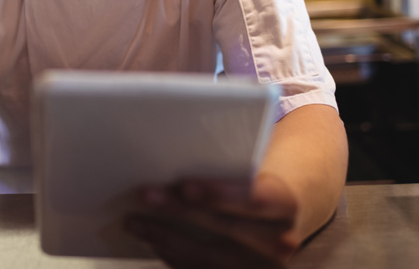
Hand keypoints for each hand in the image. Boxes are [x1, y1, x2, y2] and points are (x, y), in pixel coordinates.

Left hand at [124, 172, 300, 268]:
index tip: (184, 185)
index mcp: (285, 205)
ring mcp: (262, 268)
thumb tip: (170, 160)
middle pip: (224, 227)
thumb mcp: (250, 175)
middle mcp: (280, 242)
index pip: (253, 199)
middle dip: (181, 211)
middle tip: (146, 196)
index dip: (218, 193)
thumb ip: (224, 169)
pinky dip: (172, 256)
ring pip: (208, 257)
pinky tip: (152, 240)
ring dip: (165, 237)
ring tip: (134, 222)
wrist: (275, 224)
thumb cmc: (252, 189)